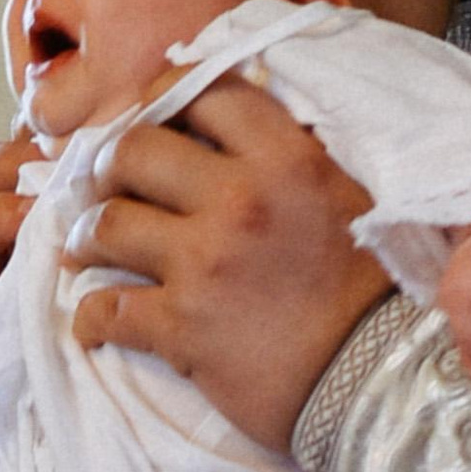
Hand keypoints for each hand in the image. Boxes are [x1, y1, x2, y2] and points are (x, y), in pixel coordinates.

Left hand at [62, 78, 390, 451]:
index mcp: (286, 159)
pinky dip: (90, 316)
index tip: (149, 120)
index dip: (161, 97)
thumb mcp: (343, 195)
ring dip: (87, 237)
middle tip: (108, 187)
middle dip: (108, 166)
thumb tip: (229, 125)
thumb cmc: (371, 290)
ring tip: (90, 249)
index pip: (201, 91)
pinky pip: (106, 309)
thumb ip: (287, 155)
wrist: (383, 381)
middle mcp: (240, 200)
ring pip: (105, 226)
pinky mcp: (183, 328)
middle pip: (132, 150)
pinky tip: (93, 321)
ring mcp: (205, 265)